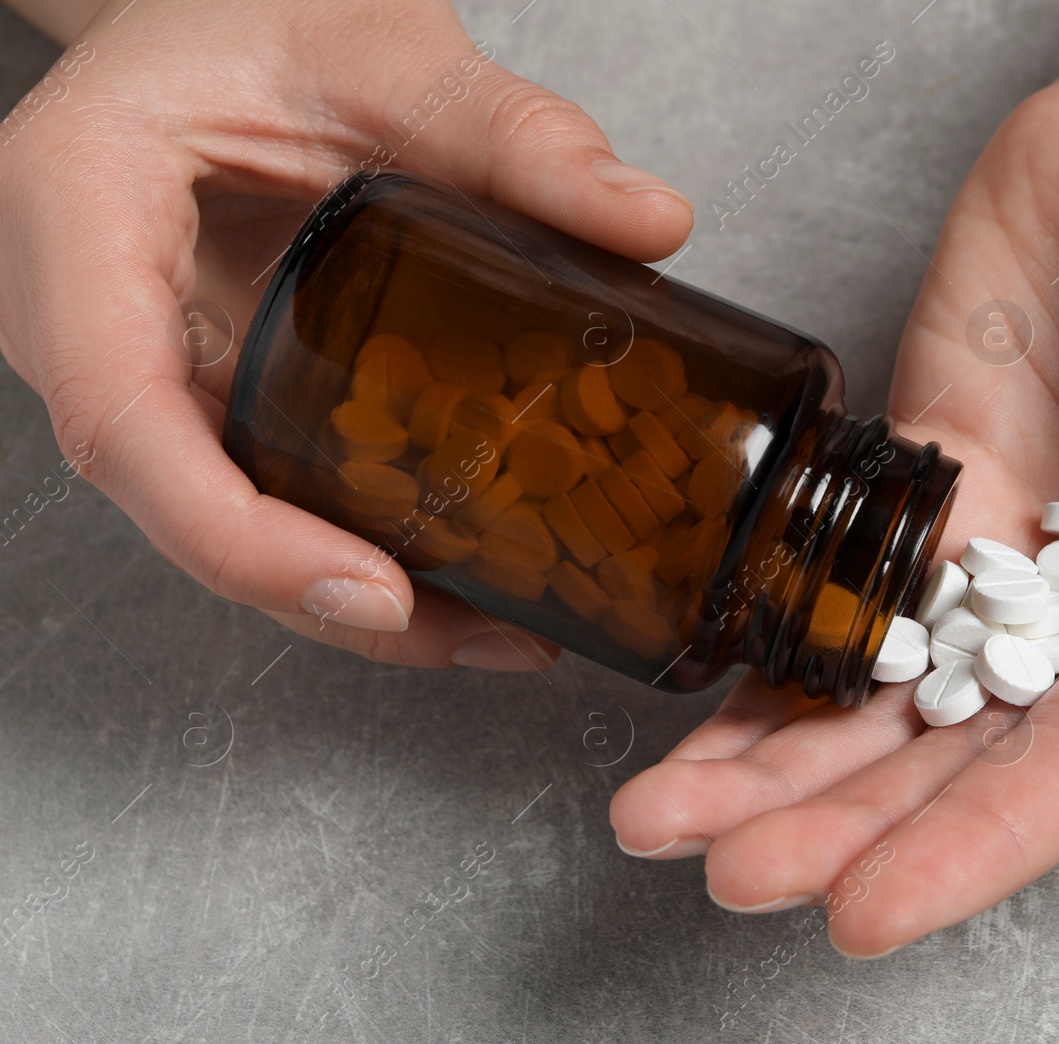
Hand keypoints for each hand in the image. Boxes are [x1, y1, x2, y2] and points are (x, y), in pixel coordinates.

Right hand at [0, 0, 690, 668]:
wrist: (219, 17)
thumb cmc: (255, 14)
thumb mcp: (386, 50)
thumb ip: (514, 132)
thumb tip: (650, 222)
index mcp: (76, 215)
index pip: (125, 419)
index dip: (242, 537)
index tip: (373, 591)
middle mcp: (80, 313)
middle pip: (180, 505)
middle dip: (330, 597)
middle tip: (490, 634)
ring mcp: (140, 360)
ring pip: (224, 520)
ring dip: (358, 596)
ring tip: (505, 627)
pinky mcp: (203, 384)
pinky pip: (262, 486)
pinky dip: (358, 541)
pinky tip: (464, 571)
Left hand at [608, 0, 1058, 955]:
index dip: (967, 852)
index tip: (857, 912)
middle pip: (951, 756)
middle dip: (838, 826)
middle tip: (728, 874)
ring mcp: (991, 551)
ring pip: (876, 691)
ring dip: (776, 769)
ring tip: (666, 824)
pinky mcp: (919, 481)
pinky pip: (835, 587)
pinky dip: (769, 657)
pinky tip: (699, 720)